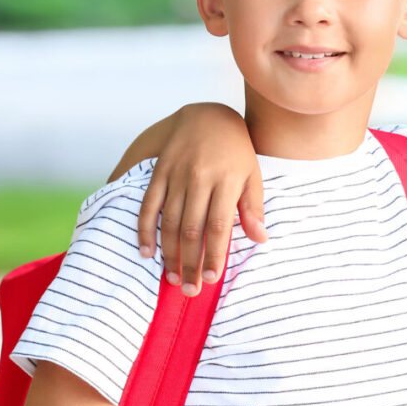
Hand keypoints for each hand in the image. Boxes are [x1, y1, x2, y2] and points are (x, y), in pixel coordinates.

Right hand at [137, 103, 265, 294]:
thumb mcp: (252, 175)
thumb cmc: (236, 151)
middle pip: (193, 229)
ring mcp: (176, 175)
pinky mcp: (158, 173)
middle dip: (191, 262)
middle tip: (189, 290)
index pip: (218, 226)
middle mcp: (198, 178)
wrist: (208, 115)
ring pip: (170, 221)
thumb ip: (253, 207)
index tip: (211, 279)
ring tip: (172, 278)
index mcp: (225, 181)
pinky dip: (145, 230)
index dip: (214, 255)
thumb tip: (260, 239)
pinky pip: (149, 205)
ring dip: (169, 253)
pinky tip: (146, 252)